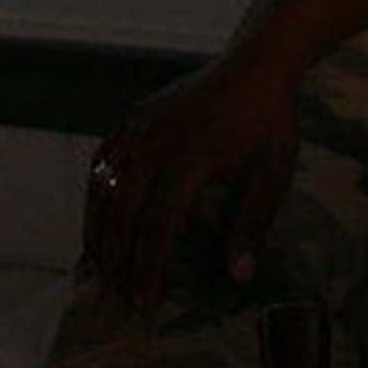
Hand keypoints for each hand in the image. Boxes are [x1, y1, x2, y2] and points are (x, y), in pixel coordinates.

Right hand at [84, 56, 302, 307]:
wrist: (255, 64)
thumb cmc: (268, 123)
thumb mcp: (273, 175)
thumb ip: (252, 225)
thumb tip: (238, 276)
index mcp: (189, 159)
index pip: (157, 227)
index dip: (147, 269)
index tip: (144, 303)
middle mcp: (155, 143)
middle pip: (121, 212)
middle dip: (116, 259)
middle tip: (117, 297)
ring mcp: (140, 127)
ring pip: (103, 187)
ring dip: (98, 232)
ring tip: (99, 268)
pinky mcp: (134, 118)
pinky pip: (103, 160)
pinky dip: (94, 194)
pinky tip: (97, 220)